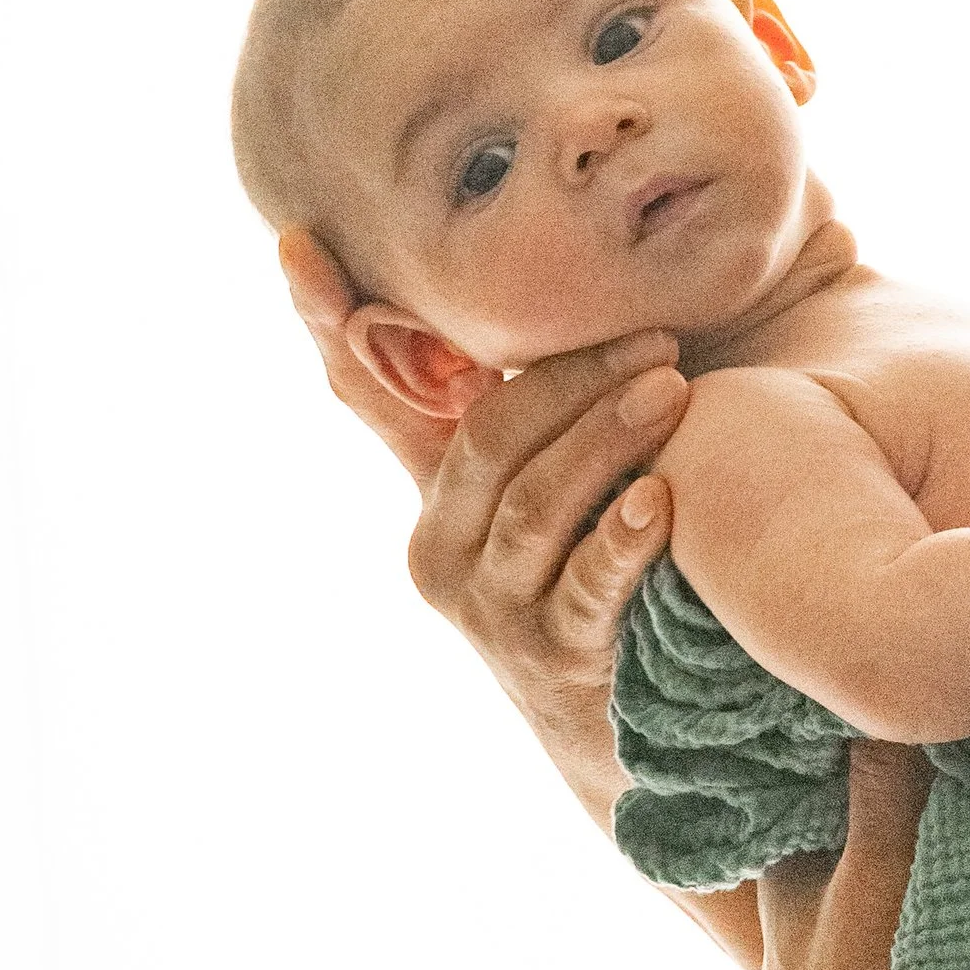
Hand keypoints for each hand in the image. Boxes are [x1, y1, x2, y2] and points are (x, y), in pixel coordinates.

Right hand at [279, 228, 688, 805]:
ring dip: (608, 438)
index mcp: (430, 494)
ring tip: (671, 390)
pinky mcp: (554, 659)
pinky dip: (622, 540)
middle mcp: (440, 550)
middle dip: (568, 377)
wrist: (612, 728)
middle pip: (489, 439)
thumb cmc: (587, 578)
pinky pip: (584, 588)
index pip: (370, 395)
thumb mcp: (538, 493)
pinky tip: (660, 501)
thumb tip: (541, 285)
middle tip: (655, 335)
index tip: (299, 241)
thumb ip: (517, 412)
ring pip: (537, 504)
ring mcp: (491, 610)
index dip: (331, 322)